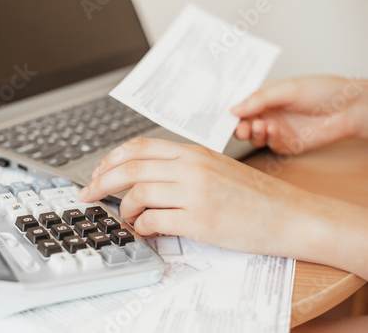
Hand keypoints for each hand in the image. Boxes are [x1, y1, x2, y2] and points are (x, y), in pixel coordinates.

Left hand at [78, 137, 367, 280]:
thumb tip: (142, 179)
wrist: (288, 213)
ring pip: (137, 193)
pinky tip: (144, 229)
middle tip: (88, 194)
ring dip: (123, 207)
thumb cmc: (252, 194)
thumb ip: (179, 169)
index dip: (111, 159)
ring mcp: (194, 193)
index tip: (98, 173)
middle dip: (101, 181)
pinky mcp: (200, 220)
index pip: (139, 147)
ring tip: (126, 217)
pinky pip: (154, 220)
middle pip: (130, 168)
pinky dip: (140, 226)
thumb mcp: (213, 169)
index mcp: (192, 152)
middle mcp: (190, 168)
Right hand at [232, 76, 367, 153]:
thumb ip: (259, 99)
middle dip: (239, 127)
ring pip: (254, 137)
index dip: (229, 111)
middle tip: (242, 128)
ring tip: (262, 126)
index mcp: (263, 96)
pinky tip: (275, 131)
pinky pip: (270, 145)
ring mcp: (276, 129)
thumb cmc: (322, 90)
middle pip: (243, 124)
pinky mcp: (286, 143)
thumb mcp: (287, 89)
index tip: (222, 116)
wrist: (350, 109)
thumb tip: (234, 109)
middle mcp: (267, 113)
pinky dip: (270, 139)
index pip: (240, 104)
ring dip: (254, 134)